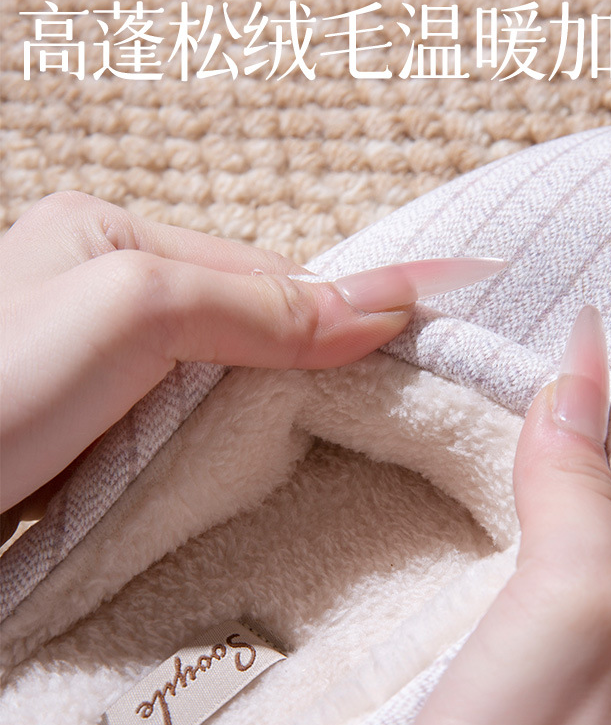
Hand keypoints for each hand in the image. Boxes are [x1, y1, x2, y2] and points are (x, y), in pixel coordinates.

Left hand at [1, 191, 497, 528]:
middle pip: (241, 328)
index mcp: (106, 235)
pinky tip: (249, 489)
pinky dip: (218, 465)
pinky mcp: (81, 443)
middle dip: (302, 374)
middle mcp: (96, 294)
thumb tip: (386, 304)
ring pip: (213, 390)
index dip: (333, 314)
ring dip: (262, 428)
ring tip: (325, 465)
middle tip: (376, 425)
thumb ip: (256, 306)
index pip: (259, 271)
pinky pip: (176, 441)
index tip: (415, 351)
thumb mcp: (132, 316)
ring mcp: (88, 372)